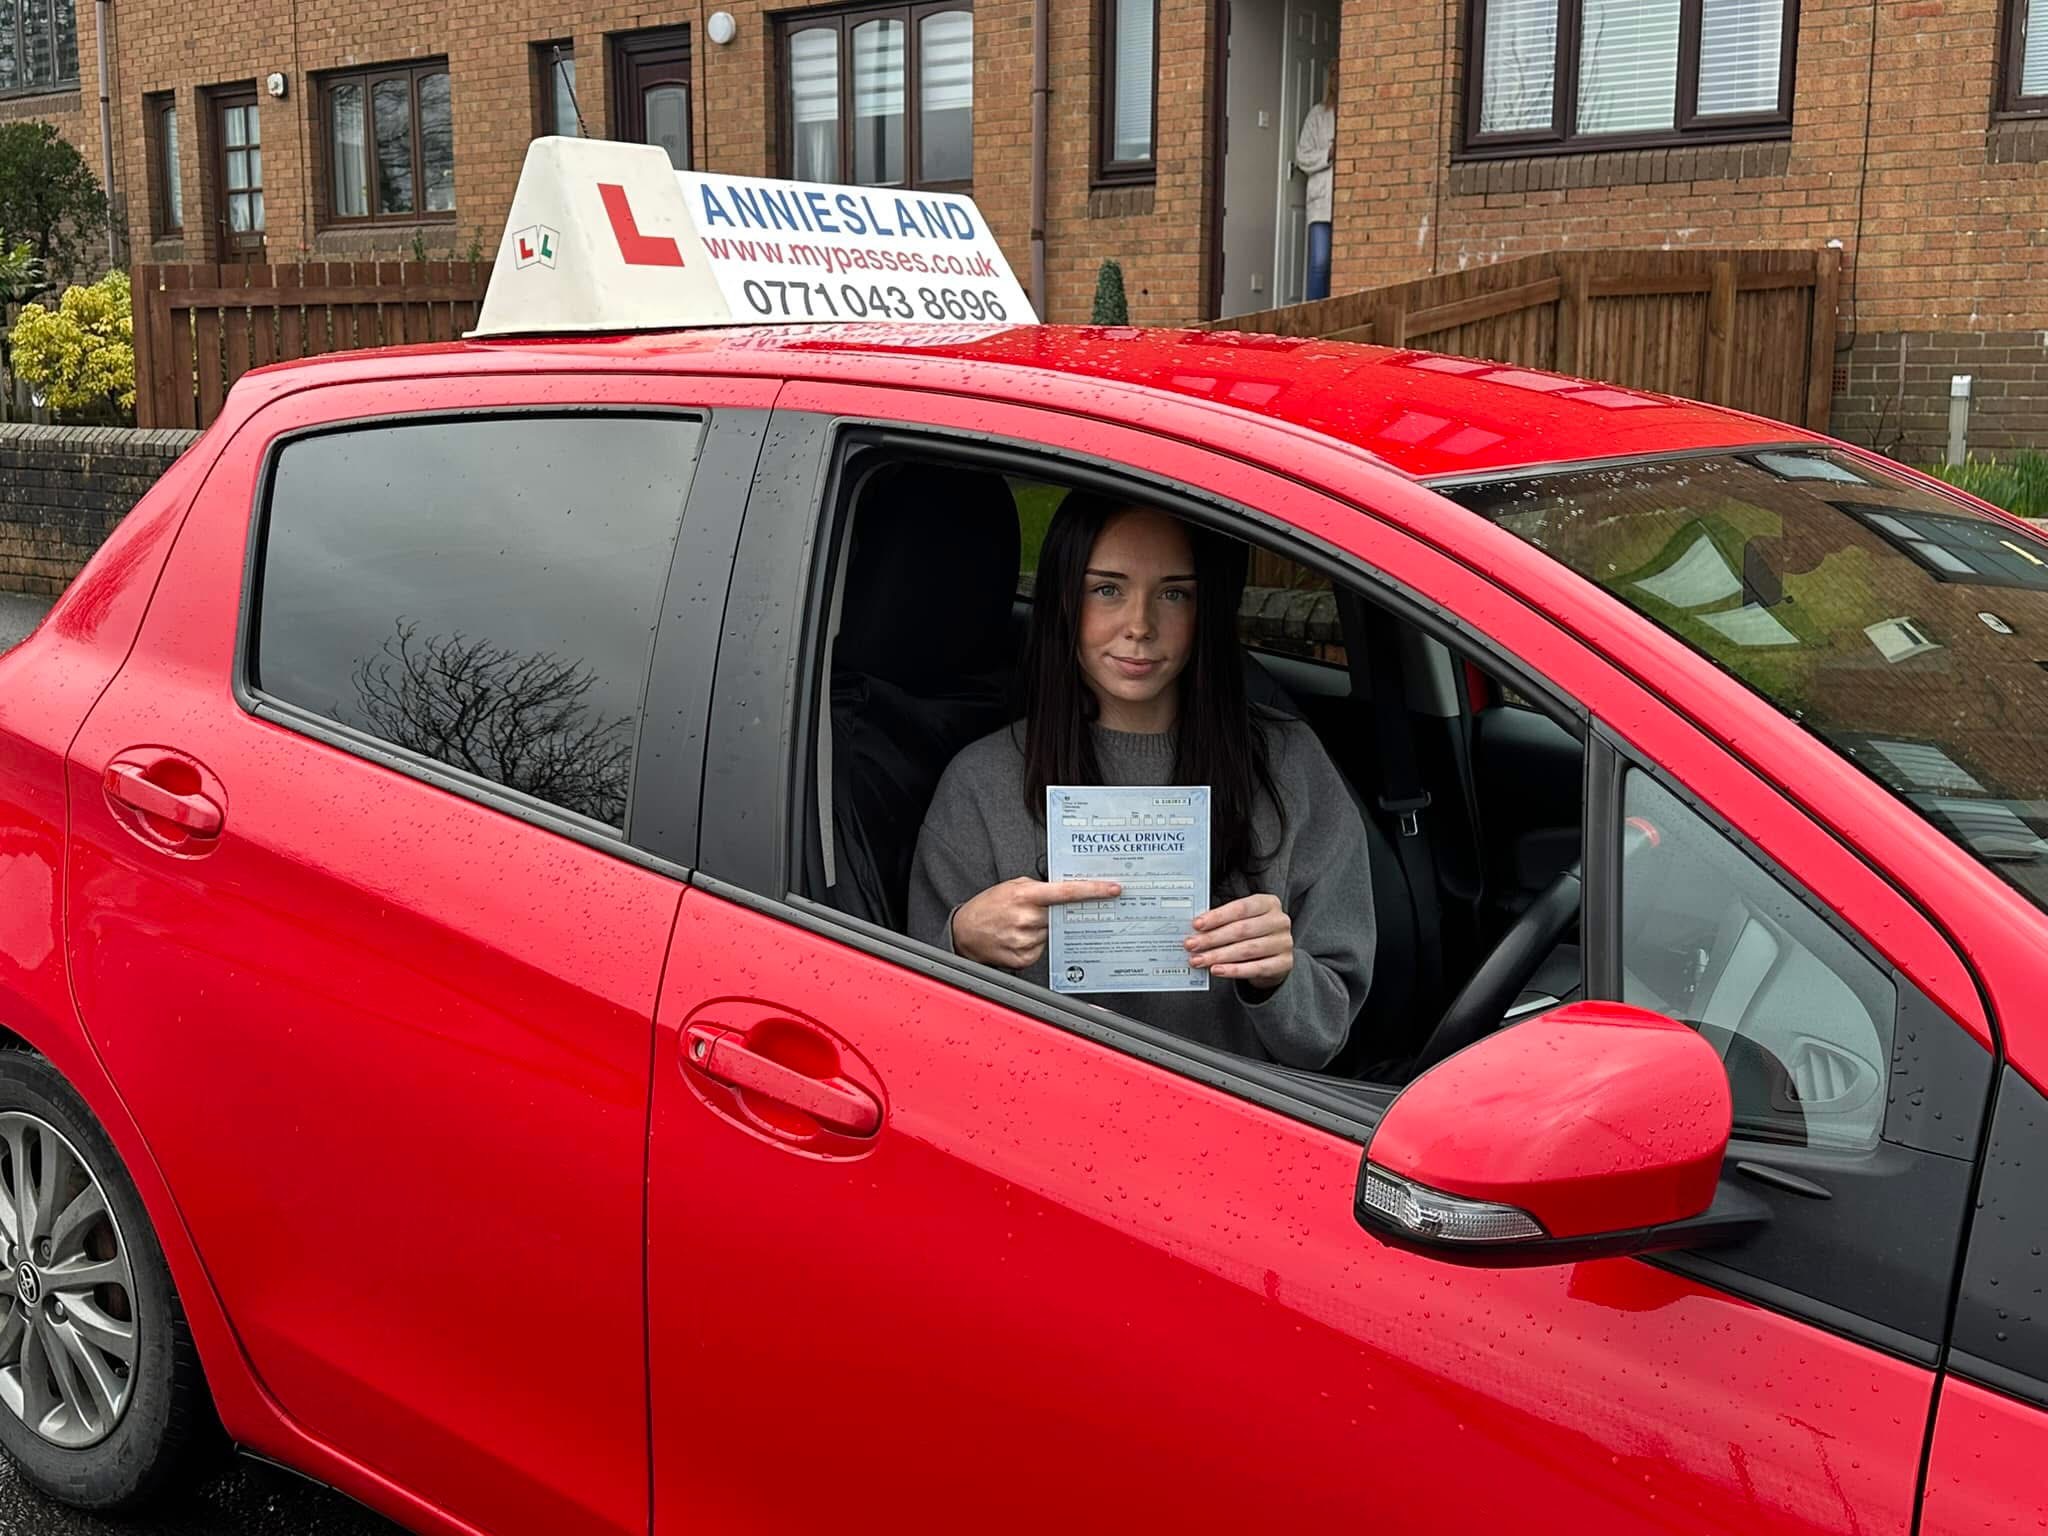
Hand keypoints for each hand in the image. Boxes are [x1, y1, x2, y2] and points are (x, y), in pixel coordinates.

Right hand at [951, 877, 1122, 969]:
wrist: (964, 931)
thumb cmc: (989, 906)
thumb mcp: (1013, 886)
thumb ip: (1040, 888)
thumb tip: (1068, 892)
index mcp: (1026, 896)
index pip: (1067, 893)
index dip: (1093, 891)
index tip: (1113, 890)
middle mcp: (1027, 919)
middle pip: (1063, 916)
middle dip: (1061, 913)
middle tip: (1049, 911)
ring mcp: (1025, 940)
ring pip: (1053, 934)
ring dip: (1046, 929)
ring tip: (1021, 925)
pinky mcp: (1024, 958)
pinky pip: (1043, 949)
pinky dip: (1037, 943)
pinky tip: (1020, 938)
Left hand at [1185, 893, 1292, 987]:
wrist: (1275, 957)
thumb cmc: (1252, 934)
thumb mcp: (1242, 920)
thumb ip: (1224, 921)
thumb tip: (1196, 930)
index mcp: (1268, 903)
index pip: (1240, 908)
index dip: (1217, 917)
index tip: (1196, 925)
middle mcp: (1279, 921)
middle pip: (1241, 930)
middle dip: (1212, 938)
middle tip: (1191, 945)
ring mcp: (1284, 943)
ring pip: (1246, 950)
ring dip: (1218, 956)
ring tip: (1198, 960)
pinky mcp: (1284, 964)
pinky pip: (1255, 968)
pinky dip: (1233, 970)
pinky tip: (1217, 970)